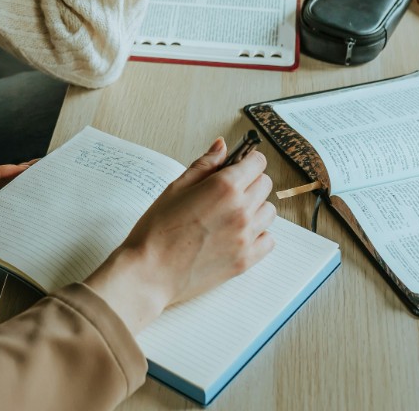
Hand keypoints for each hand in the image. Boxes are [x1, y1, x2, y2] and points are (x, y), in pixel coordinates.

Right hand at [84, 138, 275, 333]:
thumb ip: (204, 165)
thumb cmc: (157, 231)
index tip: (238, 165)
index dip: (247, 161)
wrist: (150, 273)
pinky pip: (268, 240)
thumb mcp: (176, 188)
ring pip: (269, 211)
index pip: (257, 162)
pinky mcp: (246, 260)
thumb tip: (222, 146)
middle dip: (250, 182)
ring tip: (230, 215)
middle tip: (228, 191)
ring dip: (255, 208)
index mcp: (224, 187)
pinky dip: (258, 235)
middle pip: (265, 184)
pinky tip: (237, 234)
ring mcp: (246, 236)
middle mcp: (241, 209)